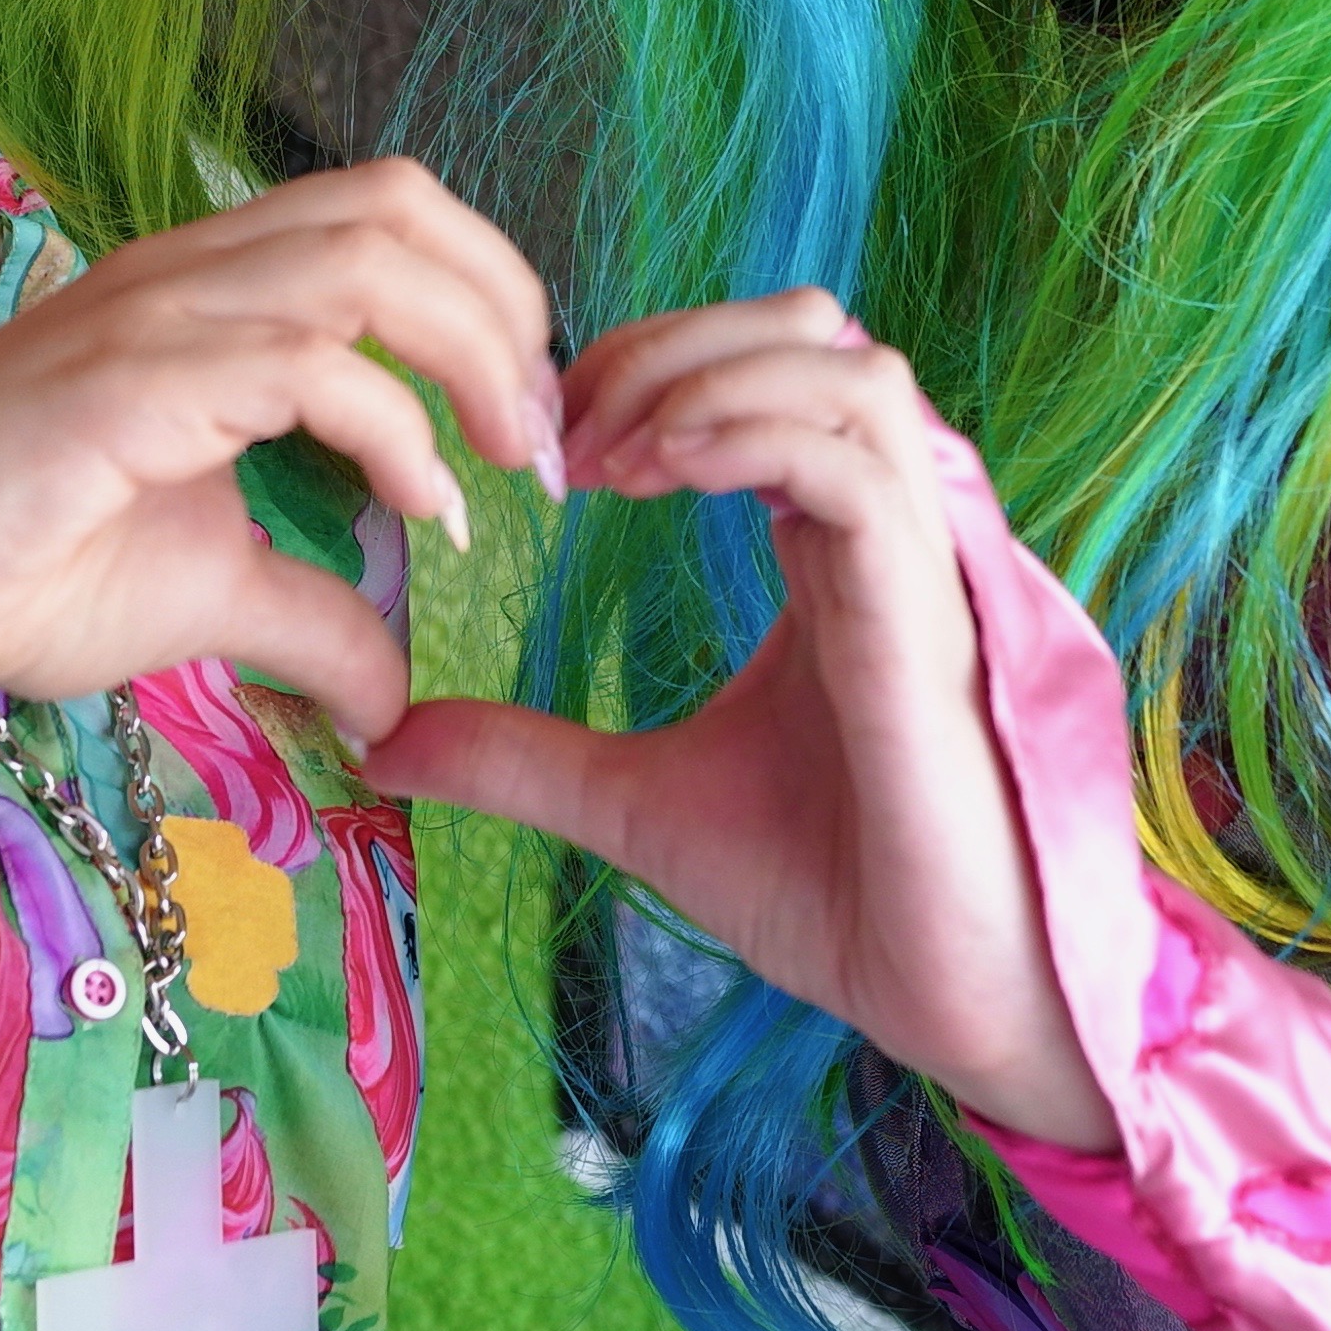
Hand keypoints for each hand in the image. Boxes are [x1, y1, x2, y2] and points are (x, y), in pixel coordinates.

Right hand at [0, 158, 561, 746]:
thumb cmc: (22, 574)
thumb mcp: (210, 594)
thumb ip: (314, 619)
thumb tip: (397, 700)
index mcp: (213, 287)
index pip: (390, 213)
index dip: (490, 293)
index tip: (530, 422)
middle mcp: (191, 270)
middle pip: (400, 204)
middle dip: (506, 307)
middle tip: (542, 437)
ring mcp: (157, 312)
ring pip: (367, 259)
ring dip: (473, 355)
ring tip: (508, 463)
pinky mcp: (131, 377)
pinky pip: (306, 362)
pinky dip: (396, 429)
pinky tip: (425, 508)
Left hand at [367, 289, 1111, 1147]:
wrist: (948, 1001)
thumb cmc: (834, 893)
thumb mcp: (637, 804)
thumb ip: (523, 758)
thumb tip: (383, 743)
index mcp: (834, 542)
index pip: (763, 365)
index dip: (652, 363)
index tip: (555, 438)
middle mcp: (888, 527)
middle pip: (811, 328)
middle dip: (677, 341)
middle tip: (572, 429)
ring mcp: (923, 564)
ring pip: (851, 371)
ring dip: (710, 377)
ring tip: (610, 456)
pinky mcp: (933, 621)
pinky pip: (859, 466)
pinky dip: (757, 436)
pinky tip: (667, 473)